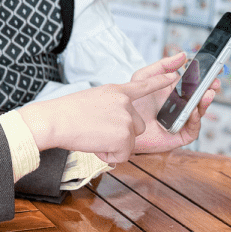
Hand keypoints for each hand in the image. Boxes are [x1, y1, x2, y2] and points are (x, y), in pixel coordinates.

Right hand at [18, 72, 176, 163]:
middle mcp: (125, 103)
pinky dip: (108, 156)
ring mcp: (127, 119)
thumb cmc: (66, 113)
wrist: (55, 120)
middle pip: (137, 126)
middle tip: (97, 131)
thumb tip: (117, 124)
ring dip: (113, 146)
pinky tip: (94, 144)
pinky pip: (122, 156)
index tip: (175, 76)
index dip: (161, 81)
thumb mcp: (93, 100)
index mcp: (117, 91)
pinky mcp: (125, 136)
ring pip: (129, 142)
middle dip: (121, 134)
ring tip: (93, 136)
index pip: (143, 85)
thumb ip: (111, 106)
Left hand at [130, 52, 220, 153]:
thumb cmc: (132, 102)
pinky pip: (193, 128)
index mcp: (175, 91)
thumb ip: (163, 65)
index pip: (195, 83)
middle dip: (209, 89)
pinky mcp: (180, 135)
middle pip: (200, 97)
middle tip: (214, 82)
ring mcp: (182, 120)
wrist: (122, 123)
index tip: (214, 69)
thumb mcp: (144, 77)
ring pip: (199, 112)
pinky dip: (195, 119)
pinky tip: (193, 110)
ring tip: (206, 94)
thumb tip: (183, 56)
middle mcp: (181, 105)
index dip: (205, 77)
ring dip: (205, 103)